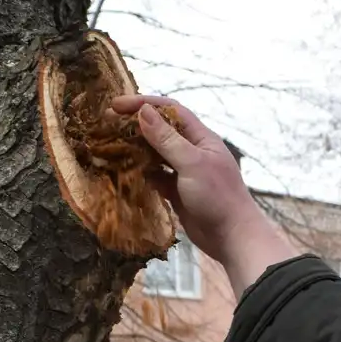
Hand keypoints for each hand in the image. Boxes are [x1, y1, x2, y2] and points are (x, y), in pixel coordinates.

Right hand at [112, 94, 298, 293]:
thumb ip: (167, 139)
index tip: (117, 105)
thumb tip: (144, 112)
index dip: (144, 103)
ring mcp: (185, 172)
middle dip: (136, 125)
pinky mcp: (178, 192)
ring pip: (156, 154)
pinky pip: (156, 176)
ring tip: (111, 146)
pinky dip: (141, 172)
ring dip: (136, 149)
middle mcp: (192, 151)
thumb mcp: (192, 164)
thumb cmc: (218, 197)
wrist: (232, 237)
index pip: (170, 110)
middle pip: (161, 130)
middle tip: (107, 124)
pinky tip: (126, 172)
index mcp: (201, 138)